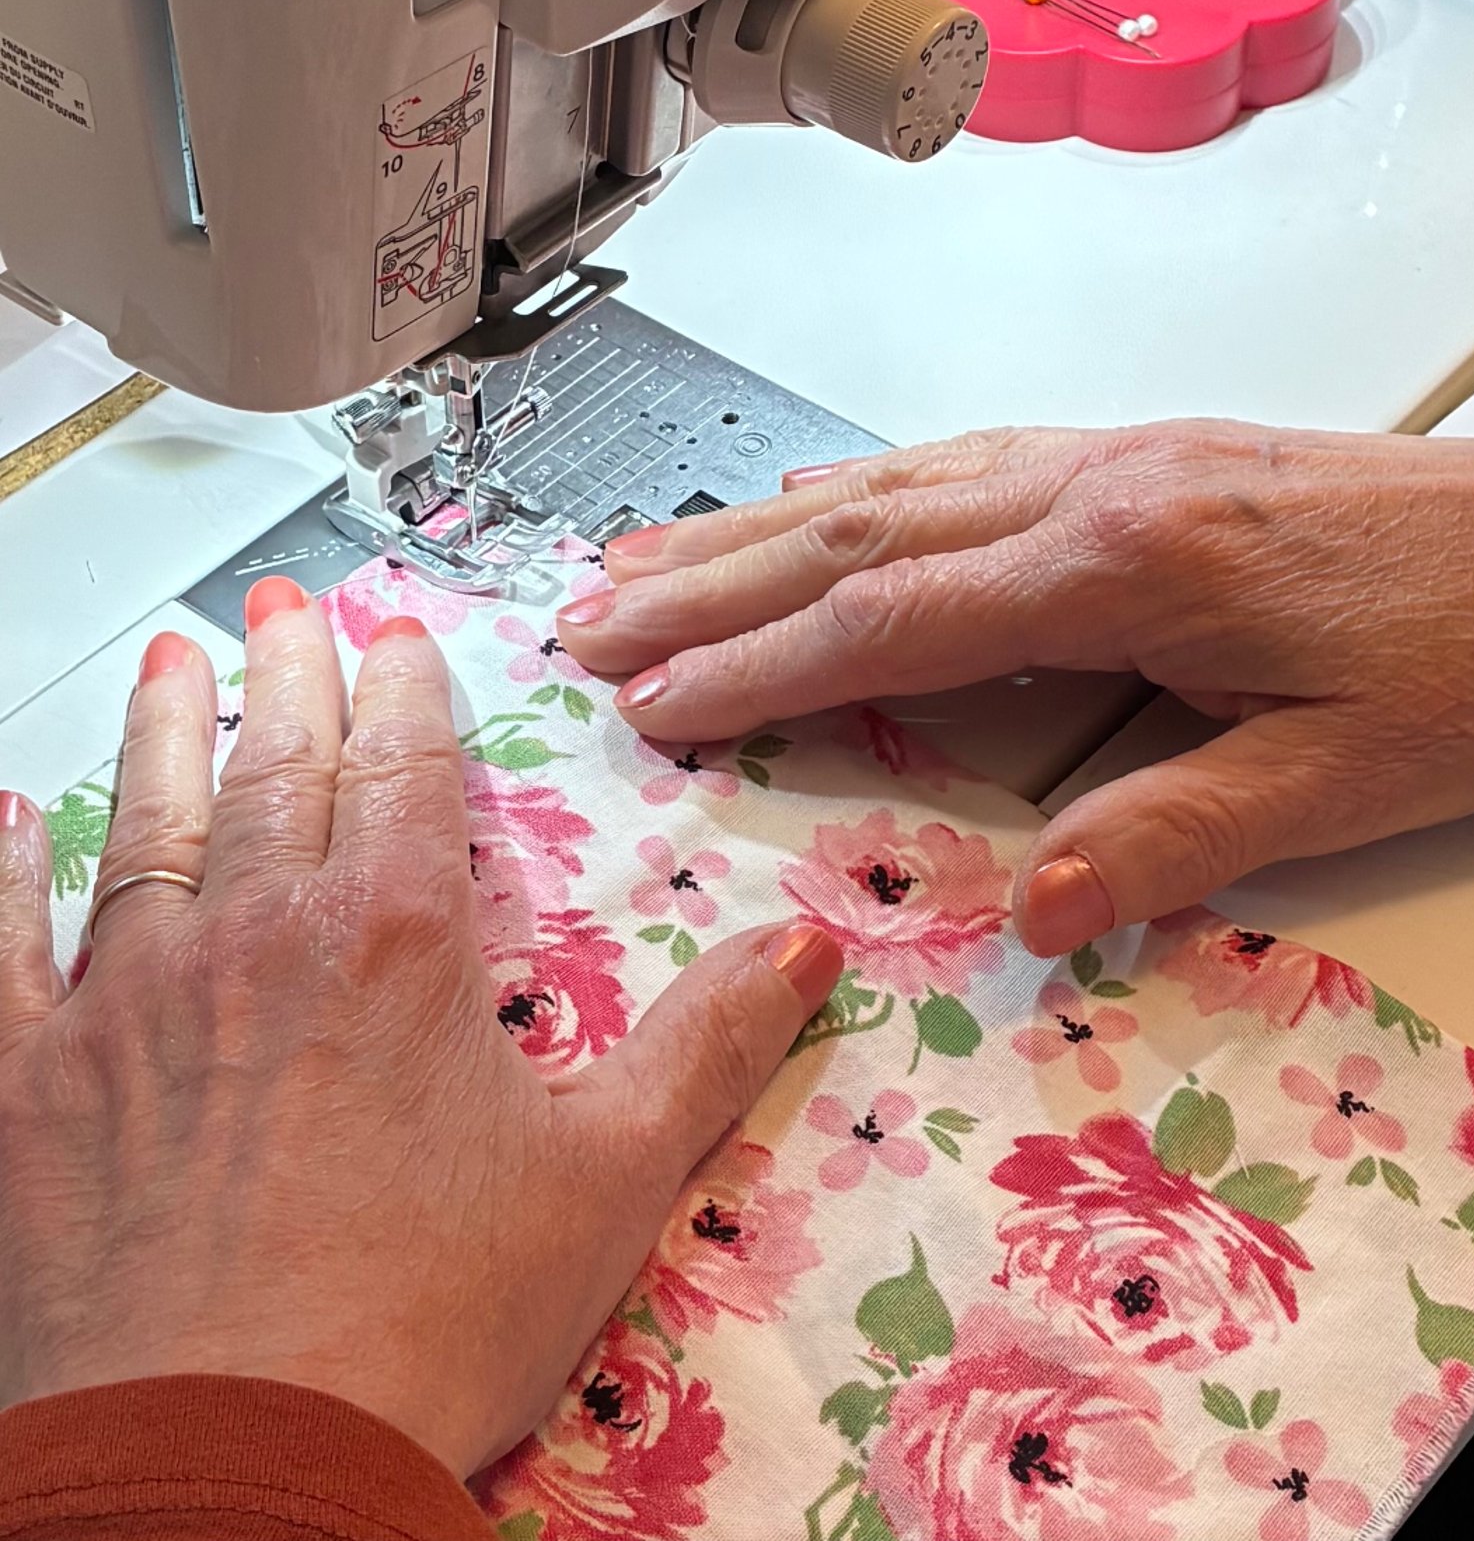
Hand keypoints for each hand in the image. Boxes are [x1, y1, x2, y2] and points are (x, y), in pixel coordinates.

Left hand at [0, 585, 839, 1475]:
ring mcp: (133, 1004)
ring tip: (165, 661)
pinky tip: (10, 822)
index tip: (398, 638)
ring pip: (148, 824)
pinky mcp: (33, 1086)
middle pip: (277, 765)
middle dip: (286, 674)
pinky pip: (8, 949)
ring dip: (160, 733)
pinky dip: (8, 878)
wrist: (228, 1467)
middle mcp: (259, 937)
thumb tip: (805, 953)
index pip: (405, 765)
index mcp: (397, 941)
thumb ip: (708, 1048)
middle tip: (280, 607)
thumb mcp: (609, 1184)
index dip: (406, 688)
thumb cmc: (419, 1330)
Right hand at [554, 421, 1473, 955]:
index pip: (897, 619)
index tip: (642, 699)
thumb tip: (1024, 912)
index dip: (758, 665)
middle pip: (866, 534)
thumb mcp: (1347, 779)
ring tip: (653, 555)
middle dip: (714, 582)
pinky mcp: (1156, 455)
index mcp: (1131, 560)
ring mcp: (1125, 454)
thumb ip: (1177, 834)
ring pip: (904, 485)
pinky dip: (869, 489)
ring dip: (767, 526)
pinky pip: (970, 463)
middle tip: (584, 620)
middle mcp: (1102, 483)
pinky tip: (826, 503)